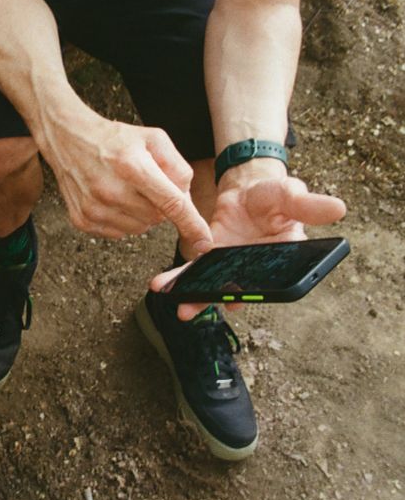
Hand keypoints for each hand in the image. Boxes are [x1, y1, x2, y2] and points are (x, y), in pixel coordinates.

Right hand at [34, 110, 212, 249]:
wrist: (67, 138)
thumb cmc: (113, 138)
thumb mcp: (153, 138)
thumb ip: (177, 166)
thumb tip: (185, 198)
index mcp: (132, 166)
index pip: (171, 203)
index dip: (191, 225)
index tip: (205, 243)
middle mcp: (111, 190)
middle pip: (158, 217)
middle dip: (160, 204)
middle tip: (146, 183)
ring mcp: (94, 208)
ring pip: (140, 228)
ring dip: (142, 213)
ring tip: (126, 189)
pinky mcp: (82, 220)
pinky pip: (120, 233)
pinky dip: (123, 219)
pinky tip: (113, 198)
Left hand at [151, 167, 346, 319]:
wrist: (248, 189)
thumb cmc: (275, 195)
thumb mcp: (292, 195)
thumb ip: (309, 204)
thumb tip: (338, 208)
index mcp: (284, 260)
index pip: (275, 280)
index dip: (260, 290)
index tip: (242, 299)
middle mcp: (256, 270)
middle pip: (240, 290)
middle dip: (221, 300)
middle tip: (202, 308)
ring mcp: (231, 267)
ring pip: (214, 287)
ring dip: (196, 298)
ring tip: (181, 309)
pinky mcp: (210, 258)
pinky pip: (194, 272)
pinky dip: (178, 279)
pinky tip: (162, 285)